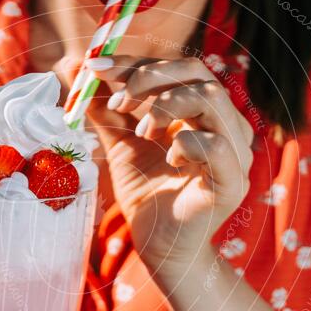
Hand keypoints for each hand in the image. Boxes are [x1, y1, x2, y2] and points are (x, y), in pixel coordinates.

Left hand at [84, 55, 253, 273]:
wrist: (160, 248)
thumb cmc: (147, 195)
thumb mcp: (120, 143)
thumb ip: (106, 107)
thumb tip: (76, 65)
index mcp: (200, 112)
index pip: (177, 68)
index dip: (137, 63)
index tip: (96, 66)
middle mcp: (223, 125)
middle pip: (198, 73)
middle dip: (150, 77)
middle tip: (119, 99)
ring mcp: (233, 152)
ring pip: (211, 99)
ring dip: (167, 106)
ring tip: (142, 132)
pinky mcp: (233, 182)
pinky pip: (215, 146)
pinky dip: (185, 144)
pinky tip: (169, 159)